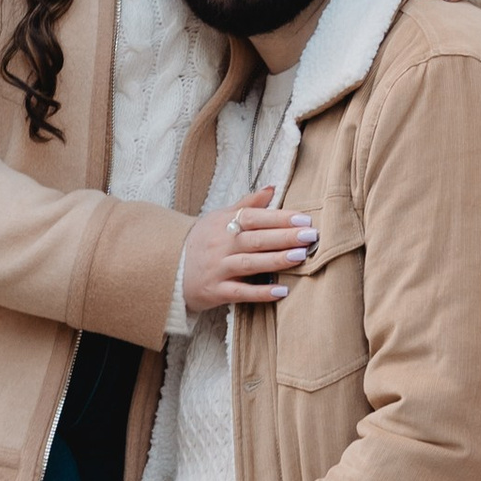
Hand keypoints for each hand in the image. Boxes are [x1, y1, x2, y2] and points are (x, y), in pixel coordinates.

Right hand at [180, 184, 314, 313]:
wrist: (169, 268)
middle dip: (285, 237)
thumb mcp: (219, 218)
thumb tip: (272, 188)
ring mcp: (218, 269)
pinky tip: (282, 291)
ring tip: (300, 256)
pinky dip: (261, 292)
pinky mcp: (216, 291)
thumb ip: (247, 205)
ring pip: (250, 264)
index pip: (254, 218)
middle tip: (311, 236)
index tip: (303, 219)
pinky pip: (240, 292)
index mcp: (223, 224)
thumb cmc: (203, 241)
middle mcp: (221, 245)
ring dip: (276, 260)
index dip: (279, 218)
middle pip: (256, 240)